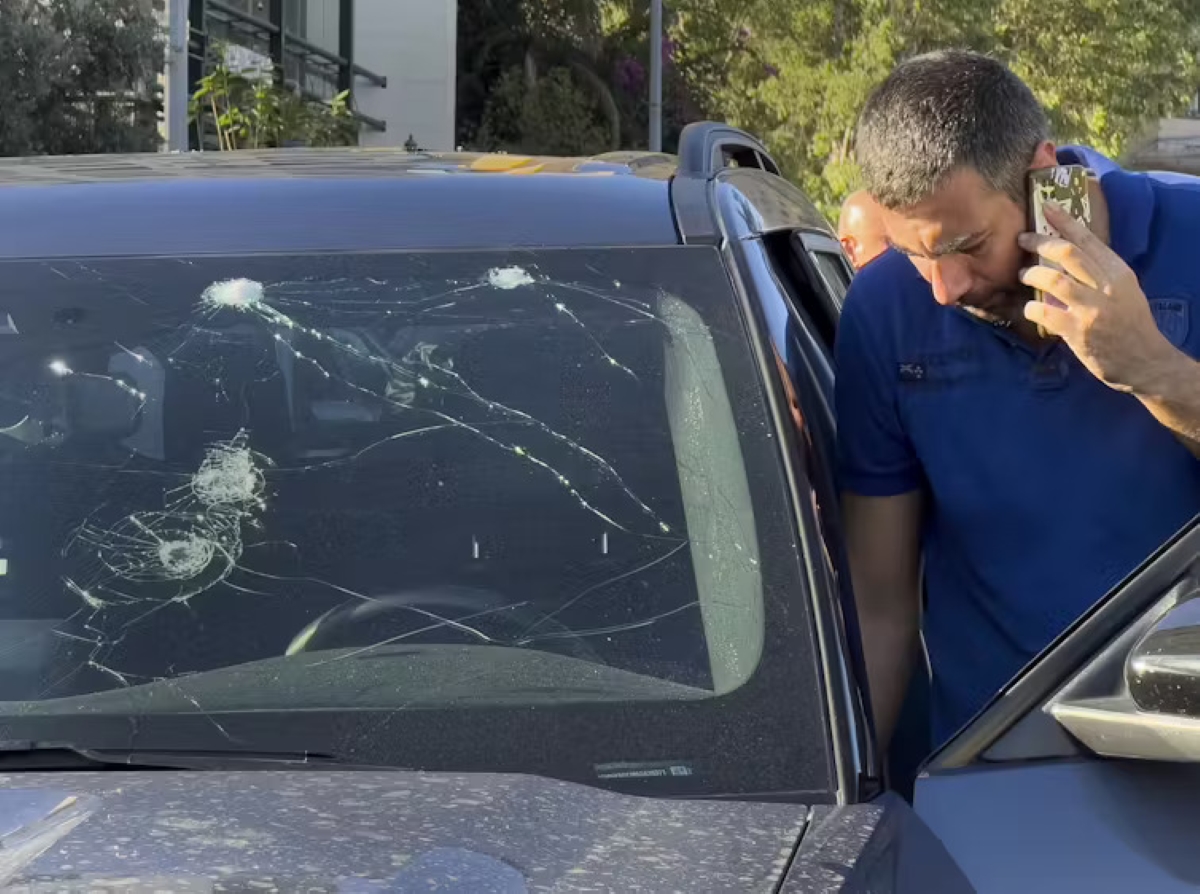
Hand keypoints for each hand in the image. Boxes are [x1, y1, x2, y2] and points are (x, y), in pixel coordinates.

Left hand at [1018, 202, 1180, 393]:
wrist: (1145, 361)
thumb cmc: (1130, 324)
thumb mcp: (1124, 291)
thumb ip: (1098, 275)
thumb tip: (1065, 258)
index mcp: (1119, 273)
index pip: (1089, 240)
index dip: (1065, 222)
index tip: (1047, 208)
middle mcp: (1106, 287)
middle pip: (1068, 253)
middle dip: (1040, 242)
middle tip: (1023, 240)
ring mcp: (1092, 309)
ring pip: (1053, 280)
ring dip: (1032, 274)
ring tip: (1023, 275)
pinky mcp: (1078, 331)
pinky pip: (1045, 312)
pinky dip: (1032, 308)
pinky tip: (1030, 308)